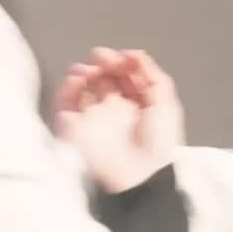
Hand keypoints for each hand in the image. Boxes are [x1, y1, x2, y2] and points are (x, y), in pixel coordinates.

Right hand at [55, 48, 184, 192]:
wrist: (139, 177)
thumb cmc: (158, 144)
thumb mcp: (166, 104)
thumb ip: (153, 75)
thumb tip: (134, 54)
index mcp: (137, 105)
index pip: (126, 77)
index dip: (124, 64)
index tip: (123, 57)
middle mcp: (114, 111)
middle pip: (104, 78)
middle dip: (103, 63)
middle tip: (103, 58)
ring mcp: (93, 119)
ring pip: (82, 88)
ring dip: (84, 72)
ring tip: (91, 70)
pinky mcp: (74, 128)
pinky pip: (66, 103)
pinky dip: (68, 87)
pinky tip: (78, 79)